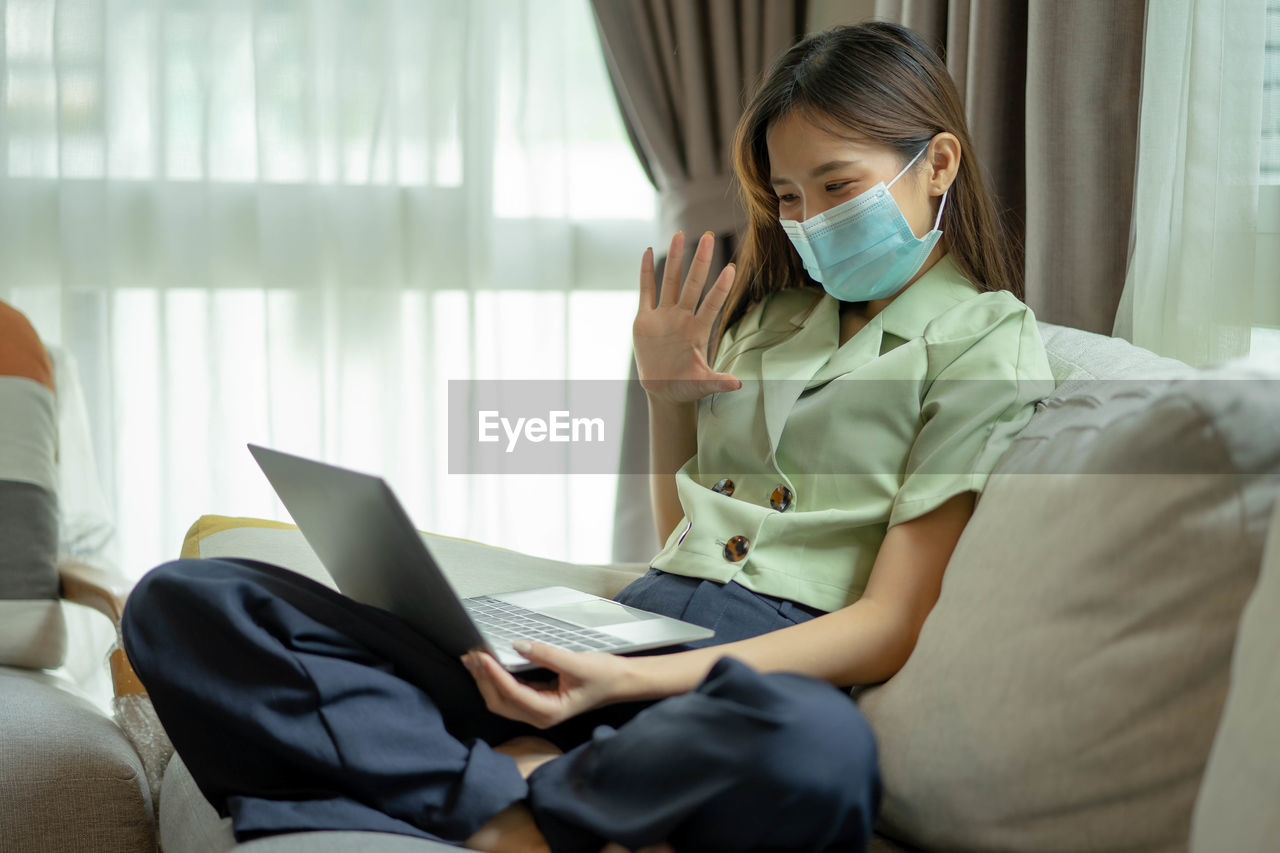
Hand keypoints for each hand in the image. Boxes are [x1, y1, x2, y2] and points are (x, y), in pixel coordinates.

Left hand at [462, 642, 631, 728]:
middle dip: (482, 679)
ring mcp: (536, 710)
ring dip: (484, 680)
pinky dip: (495, 679)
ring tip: (473, 658)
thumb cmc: (603, 676)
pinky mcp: (535, 701)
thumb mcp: (577, 663)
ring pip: (500, 700)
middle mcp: (538, 716)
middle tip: (471, 654)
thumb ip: (546, 655)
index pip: (513, 693)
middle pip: (499, 702)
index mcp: (549, 712)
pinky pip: (508, 693)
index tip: (483, 656)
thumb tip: (517, 646)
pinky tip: (488, 665)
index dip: (495, 674)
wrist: (619, 682)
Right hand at [633, 230, 739, 404]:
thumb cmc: (686, 386)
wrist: (663, 389)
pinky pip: (645, 291)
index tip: (731, 268)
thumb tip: (738, 385)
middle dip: (700, 261)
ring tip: (680, 234)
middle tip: (709, 237)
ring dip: (674, 258)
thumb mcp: (703, 384)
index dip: (721, 288)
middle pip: (692, 284)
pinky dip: (645, 272)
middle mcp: (682, 318)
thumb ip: (719, 381)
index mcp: (697, 331)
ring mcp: (664, 316)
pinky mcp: (645, 319)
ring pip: (669, 281)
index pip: (711, 304)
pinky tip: (647, 251)